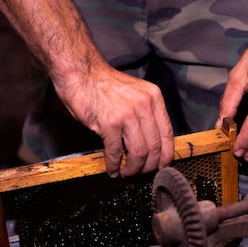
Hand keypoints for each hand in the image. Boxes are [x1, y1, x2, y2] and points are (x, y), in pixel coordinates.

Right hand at [52, 62, 173, 177]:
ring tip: (127, 173)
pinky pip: (116, 151)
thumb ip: (145, 114)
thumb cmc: (104, 85)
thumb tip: (150, 143)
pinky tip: (112, 169)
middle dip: (149, 166)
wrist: (81, 73)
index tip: (161, 166)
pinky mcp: (109, 123)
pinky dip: (114, 165)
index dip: (165, 155)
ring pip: (139, 152)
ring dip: (133, 169)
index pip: (167, 133)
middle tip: (141, 173)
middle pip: (155, 146)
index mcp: (154, 97)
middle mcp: (144, 105)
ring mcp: (127, 114)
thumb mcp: (135, 93)